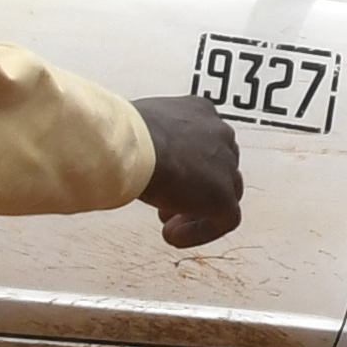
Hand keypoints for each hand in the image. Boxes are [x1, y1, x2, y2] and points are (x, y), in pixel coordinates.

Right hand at [130, 95, 245, 247]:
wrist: (128, 146)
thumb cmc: (121, 134)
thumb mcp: (136, 128)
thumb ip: (147, 140)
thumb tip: (129, 154)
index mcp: (199, 111)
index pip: (205, 140)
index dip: (187, 164)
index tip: (165, 177)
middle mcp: (219, 133)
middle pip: (218, 166)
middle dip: (194, 186)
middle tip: (165, 202)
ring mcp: (226, 165)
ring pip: (226, 192)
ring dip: (197, 210)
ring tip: (167, 223)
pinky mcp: (224, 196)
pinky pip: (226, 220)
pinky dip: (200, 231)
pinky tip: (172, 236)